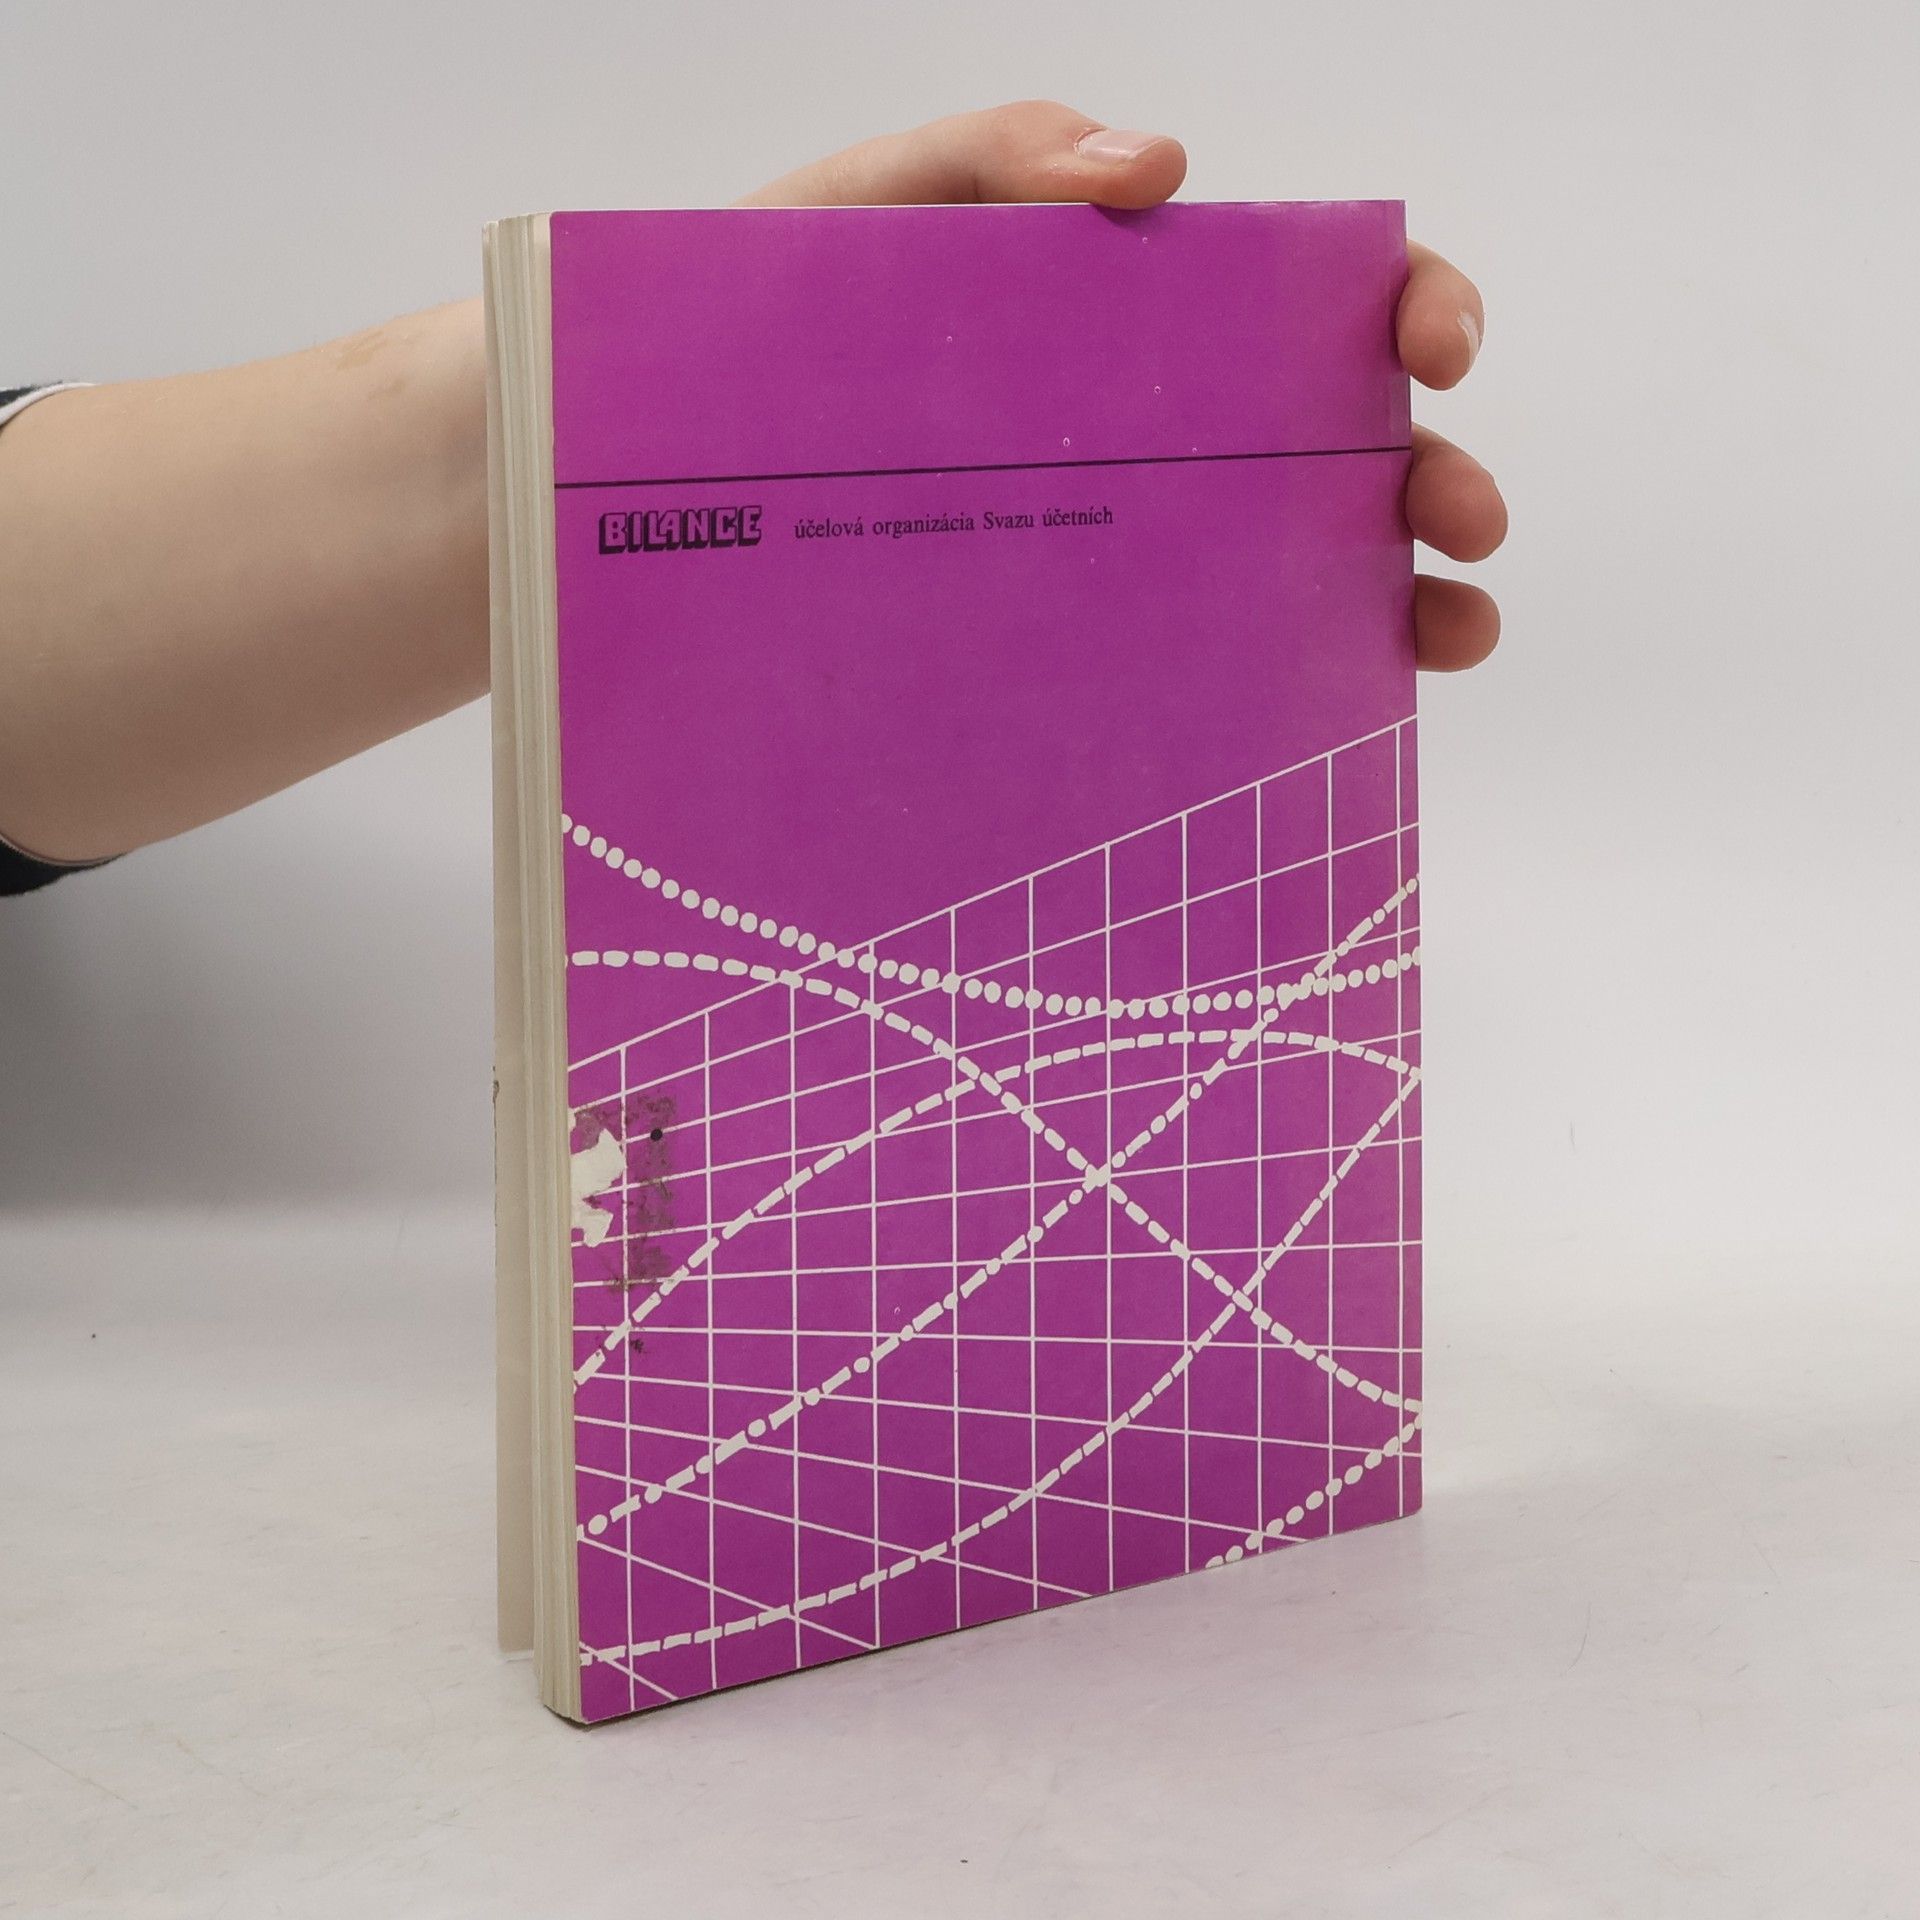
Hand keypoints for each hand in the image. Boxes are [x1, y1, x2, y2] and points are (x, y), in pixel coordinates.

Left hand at [744, 101, 1505, 670]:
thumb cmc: (761, 330)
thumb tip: (1157, 169)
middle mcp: (1160, 447)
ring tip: (1446, 631)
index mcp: (1141, 325)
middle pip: (1340, 454)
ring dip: (1403, 600)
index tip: (1434, 347)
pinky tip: (1332, 718)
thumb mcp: (872, 209)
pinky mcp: (1072, 662)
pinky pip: (1201, 683)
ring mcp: (1125, 561)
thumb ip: (1002, 157)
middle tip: (1462, 520)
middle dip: (1431, 478)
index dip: (1407, 308)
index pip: (1316, 301)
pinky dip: (1290, 697)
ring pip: (1300, 579)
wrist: (647, 475)